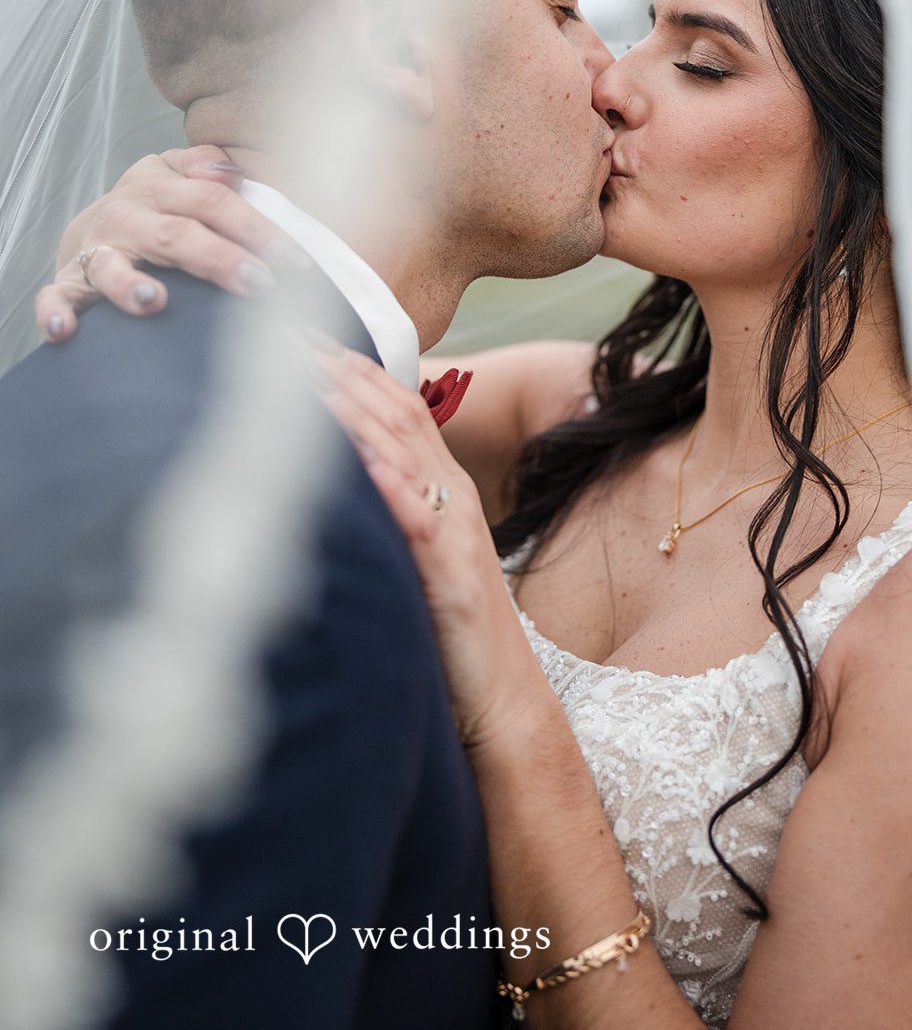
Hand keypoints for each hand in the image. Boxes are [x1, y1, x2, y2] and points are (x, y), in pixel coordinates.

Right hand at [35, 146, 309, 342]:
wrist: (91, 230)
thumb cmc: (156, 209)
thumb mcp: (180, 178)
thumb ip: (207, 168)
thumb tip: (232, 172)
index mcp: (158, 186)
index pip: (213, 202)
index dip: (256, 228)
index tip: (294, 259)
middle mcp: (125, 215)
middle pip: (175, 235)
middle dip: (219, 260)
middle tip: (259, 283)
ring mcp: (94, 250)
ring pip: (112, 266)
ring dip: (132, 285)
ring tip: (156, 302)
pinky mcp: (68, 285)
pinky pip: (55, 298)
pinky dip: (56, 314)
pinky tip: (65, 332)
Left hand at [302, 336, 549, 753]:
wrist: (503, 697)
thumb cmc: (448, 628)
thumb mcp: (415, 551)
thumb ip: (386, 506)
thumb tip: (337, 469)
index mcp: (440, 486)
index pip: (396, 405)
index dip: (352, 364)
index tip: (302, 332)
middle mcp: (450, 495)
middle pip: (396, 413)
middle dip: (342, 369)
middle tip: (290, 332)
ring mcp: (456, 533)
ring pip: (405, 454)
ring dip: (357, 411)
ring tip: (312, 375)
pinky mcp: (454, 578)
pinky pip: (421, 523)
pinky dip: (392, 487)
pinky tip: (361, 461)